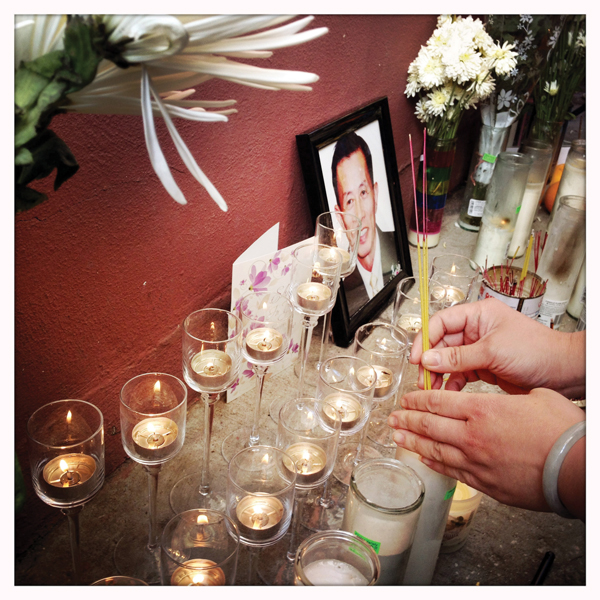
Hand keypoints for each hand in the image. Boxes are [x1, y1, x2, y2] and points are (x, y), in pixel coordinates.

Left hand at [388, 387, 584, 518]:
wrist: (576, 470)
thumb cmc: (562, 433)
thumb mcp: (536, 397)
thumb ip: (509, 398)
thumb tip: (504, 399)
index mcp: (482, 410)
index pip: (437, 401)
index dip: (417, 399)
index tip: (406, 399)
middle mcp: (472, 435)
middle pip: (428, 425)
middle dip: (407, 420)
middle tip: (392, 418)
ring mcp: (475, 461)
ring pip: (434, 449)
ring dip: (412, 442)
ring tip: (397, 437)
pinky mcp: (483, 483)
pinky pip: (451, 471)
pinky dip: (434, 463)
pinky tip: (424, 459)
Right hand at [411, 297, 584, 396]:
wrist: (562, 373)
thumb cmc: (537, 351)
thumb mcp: (492, 351)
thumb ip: (457, 357)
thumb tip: (428, 359)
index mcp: (478, 315)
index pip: (441, 322)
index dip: (425, 339)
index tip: (416, 358)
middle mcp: (475, 330)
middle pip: (440, 343)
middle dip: (429, 362)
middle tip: (422, 379)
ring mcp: (478, 349)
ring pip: (447, 361)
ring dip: (437, 375)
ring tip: (431, 389)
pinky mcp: (482, 367)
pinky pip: (458, 374)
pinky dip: (451, 384)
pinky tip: (447, 394)